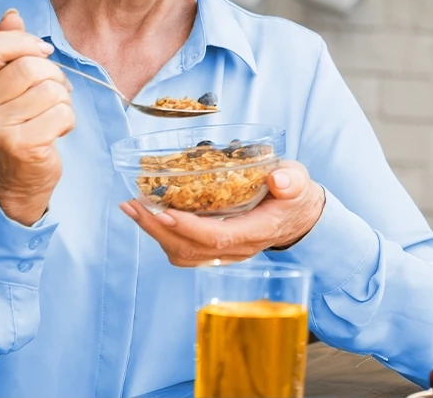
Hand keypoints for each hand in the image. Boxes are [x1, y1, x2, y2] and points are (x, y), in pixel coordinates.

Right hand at [0, 9, 75, 225]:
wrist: (20, 177)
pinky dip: (68, 120)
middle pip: (29, 67)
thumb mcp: (7, 83)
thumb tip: (12, 14)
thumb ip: (8, 47)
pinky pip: (61, 113)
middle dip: (53, 75)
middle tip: (54, 91)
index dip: (24, 42)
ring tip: (51, 113)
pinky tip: (55, 131)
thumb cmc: (18, 121)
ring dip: (63, 100)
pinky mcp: (19, 146)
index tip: (42, 52)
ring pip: (50, 89)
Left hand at [119, 160, 325, 266]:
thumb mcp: (299, 182)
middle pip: (191, 249)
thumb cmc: (294, 196)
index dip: (189, 228)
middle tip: (133, 205)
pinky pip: (183, 250)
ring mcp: (225, 253)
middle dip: (158, 229)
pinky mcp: (215, 249)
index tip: (164, 213)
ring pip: (183, 254)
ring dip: (154, 233)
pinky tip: (148, 215)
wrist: (298, 217)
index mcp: (257, 231)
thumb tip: (278, 178)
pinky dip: (162, 235)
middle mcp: (238, 248)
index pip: (219, 237)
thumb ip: (292, 180)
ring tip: (132, 208)